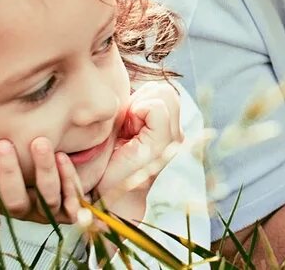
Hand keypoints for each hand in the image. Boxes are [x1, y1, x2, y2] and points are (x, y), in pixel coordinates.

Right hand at [0, 138, 83, 223]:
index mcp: (1, 203)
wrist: (61, 178)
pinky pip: (71, 200)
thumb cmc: (23, 168)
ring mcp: (48, 214)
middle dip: (8, 171)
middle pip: (13, 201)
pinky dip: (68, 178)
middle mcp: (23, 212)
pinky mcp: (71, 211)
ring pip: (46, 198)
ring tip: (40, 143)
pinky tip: (62, 156)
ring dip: (43, 169)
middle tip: (3, 143)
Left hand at [95, 82, 182, 206]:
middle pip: (165, 89)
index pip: (163, 91)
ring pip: (163, 94)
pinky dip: (138, 112)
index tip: (125, 122)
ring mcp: (173, 139)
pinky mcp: (162, 144)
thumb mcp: (123, 129)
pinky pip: (156, 108)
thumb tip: (132, 85)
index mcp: (169, 130)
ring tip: (126, 130)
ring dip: (138, 106)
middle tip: (125, 125)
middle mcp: (177, 134)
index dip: (141, 98)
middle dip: (141, 99)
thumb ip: (134, 109)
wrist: (107, 199)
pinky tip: (127, 132)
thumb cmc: (107, 164)